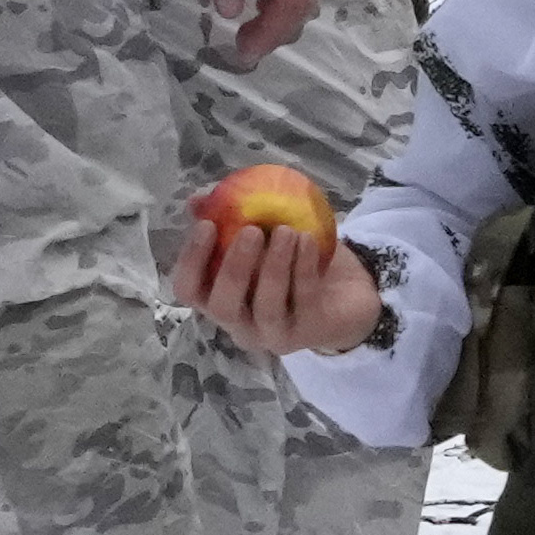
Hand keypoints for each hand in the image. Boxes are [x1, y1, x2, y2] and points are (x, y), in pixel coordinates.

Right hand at [175, 202, 387, 357]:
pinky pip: (302, 300)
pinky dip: (303, 267)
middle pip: (223, 306)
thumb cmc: (291, 263)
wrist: (346, 292)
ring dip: (274, 265)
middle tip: (251, 230)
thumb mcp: (262, 235)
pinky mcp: (309, 332)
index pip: (188, 290)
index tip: (207, 224)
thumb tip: (196, 200)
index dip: (191, 261)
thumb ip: (228, 219)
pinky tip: (307, 240)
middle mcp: (240, 324)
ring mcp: (273, 334)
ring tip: (286, 230)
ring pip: (266, 307)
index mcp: (219, 299)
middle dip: (234, 268)